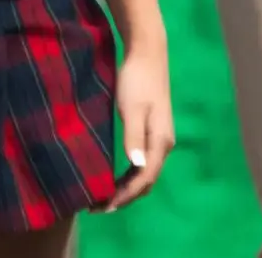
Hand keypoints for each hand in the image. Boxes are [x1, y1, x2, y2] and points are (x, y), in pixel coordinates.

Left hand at [104, 44, 173, 210]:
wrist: (146, 54)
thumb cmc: (137, 79)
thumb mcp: (133, 108)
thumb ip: (134, 136)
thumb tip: (136, 166)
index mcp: (160, 141)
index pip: (145, 178)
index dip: (126, 195)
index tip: (104, 206)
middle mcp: (162, 144)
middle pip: (147, 180)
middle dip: (125, 196)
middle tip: (99, 207)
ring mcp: (158, 138)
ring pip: (145, 173)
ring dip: (127, 187)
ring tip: (104, 197)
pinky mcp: (151, 131)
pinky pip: (142, 162)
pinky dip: (129, 174)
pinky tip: (115, 176)